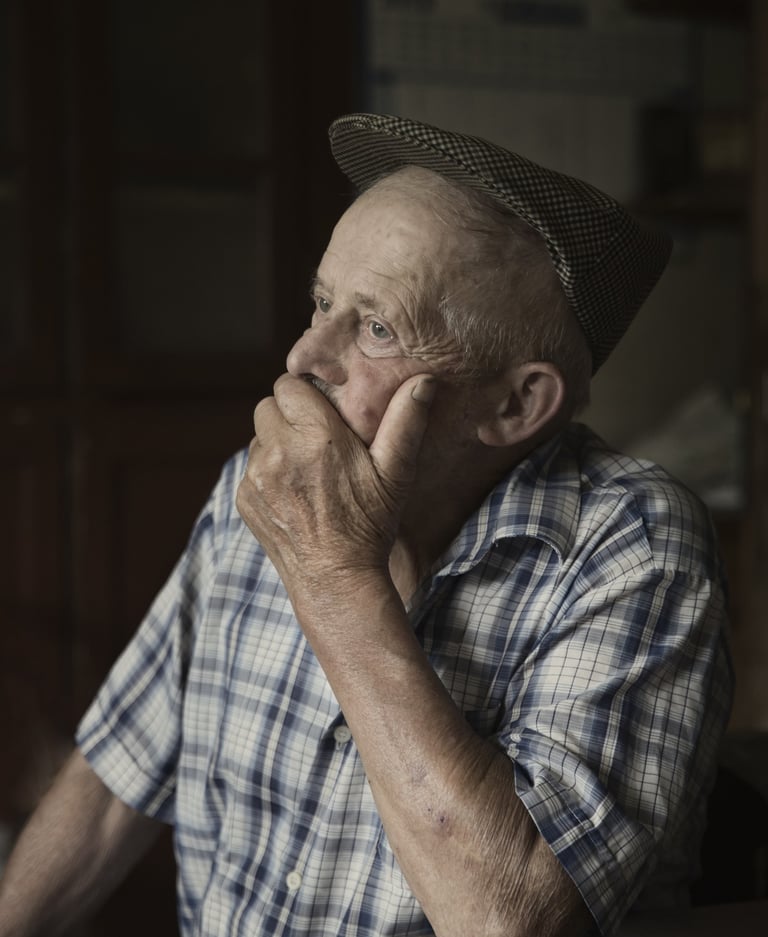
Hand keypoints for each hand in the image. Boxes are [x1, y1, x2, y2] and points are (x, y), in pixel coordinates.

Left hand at [236, 372, 435, 608]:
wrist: (336, 580)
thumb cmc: (370, 525)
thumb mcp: (396, 473)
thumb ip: (406, 421)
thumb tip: (424, 381)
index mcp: (315, 436)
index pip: (289, 384)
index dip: (306, 394)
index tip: (322, 412)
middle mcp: (278, 451)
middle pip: (268, 405)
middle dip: (289, 416)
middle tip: (316, 439)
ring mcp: (256, 476)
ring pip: (258, 437)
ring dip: (277, 443)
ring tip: (307, 469)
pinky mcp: (243, 498)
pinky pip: (250, 467)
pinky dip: (267, 473)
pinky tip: (294, 493)